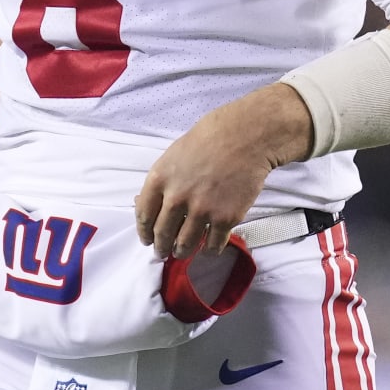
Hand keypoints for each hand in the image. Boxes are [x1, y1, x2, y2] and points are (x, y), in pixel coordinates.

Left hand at [134, 84, 312, 258]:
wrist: (245, 137)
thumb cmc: (209, 139)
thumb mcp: (173, 155)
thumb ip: (161, 181)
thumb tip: (146, 202)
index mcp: (160, 179)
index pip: (144, 216)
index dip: (145, 232)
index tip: (147, 239)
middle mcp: (177, 198)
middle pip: (163, 234)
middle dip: (161, 247)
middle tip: (162, 252)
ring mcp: (201, 210)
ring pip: (185, 244)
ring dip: (182, 252)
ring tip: (181, 252)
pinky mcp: (225, 219)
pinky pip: (213, 245)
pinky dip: (209, 250)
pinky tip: (208, 248)